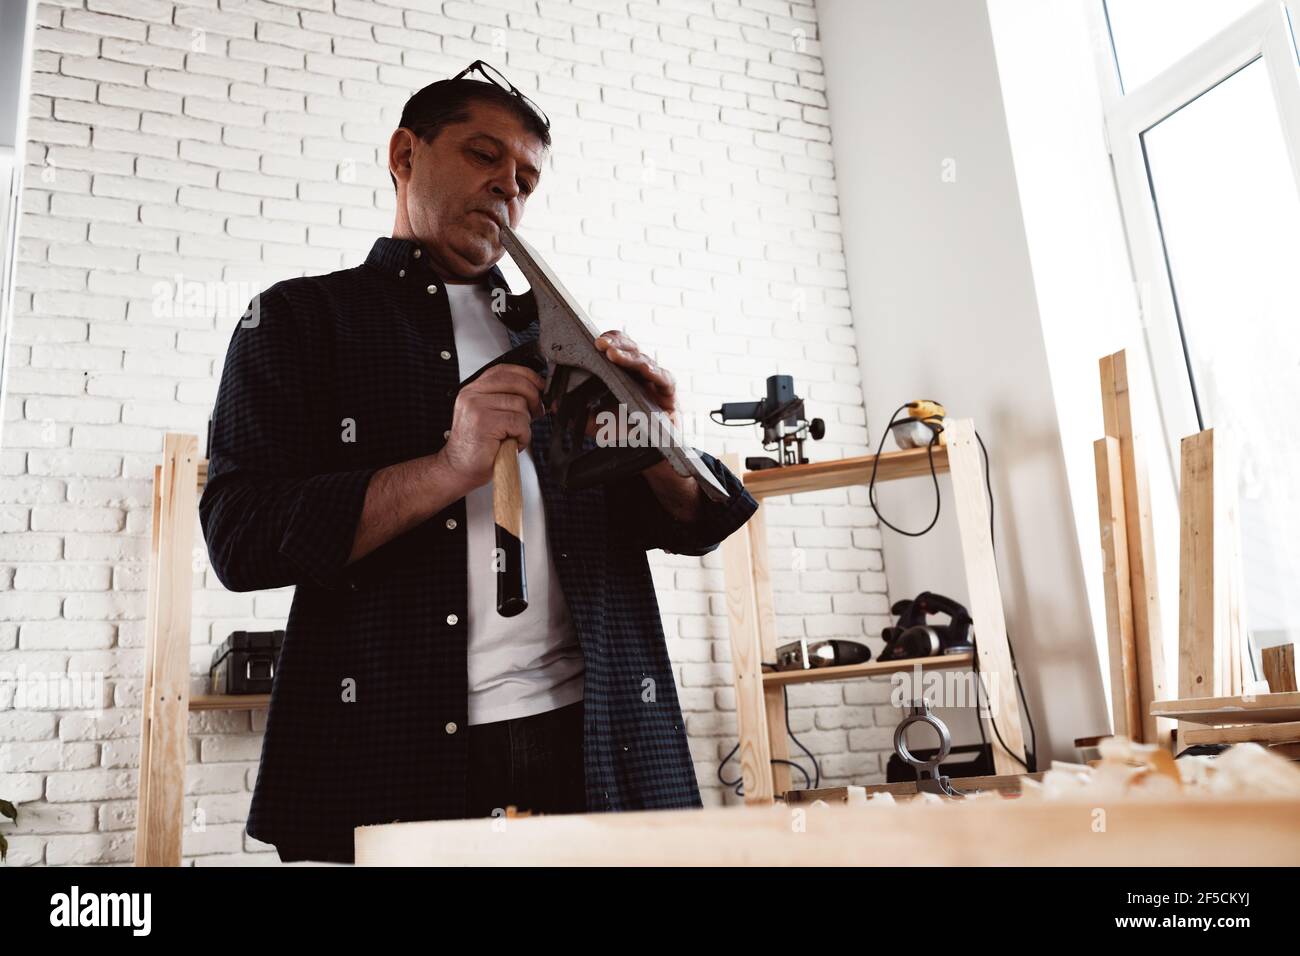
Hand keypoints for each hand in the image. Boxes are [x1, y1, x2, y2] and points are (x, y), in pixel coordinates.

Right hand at [438, 364, 544, 492]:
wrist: (458, 468)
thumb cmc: (477, 447)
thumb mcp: (490, 416)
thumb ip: (507, 400)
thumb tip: (537, 394)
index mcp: (473, 390)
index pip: (504, 371)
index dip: (527, 375)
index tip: (539, 385)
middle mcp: (472, 395)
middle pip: (516, 383)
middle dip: (533, 398)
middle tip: (534, 413)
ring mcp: (477, 407)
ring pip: (520, 405)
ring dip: (525, 424)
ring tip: (513, 435)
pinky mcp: (484, 422)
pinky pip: (519, 422)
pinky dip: (522, 435)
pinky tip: (512, 442)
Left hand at [593, 331, 699, 512]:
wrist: (650, 457)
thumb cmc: (627, 435)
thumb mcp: (597, 424)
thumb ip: (578, 413)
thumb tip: (552, 404)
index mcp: (623, 374)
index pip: (615, 349)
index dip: (606, 342)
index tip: (590, 342)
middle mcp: (640, 374)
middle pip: (630, 349)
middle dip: (615, 343)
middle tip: (599, 344)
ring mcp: (655, 382)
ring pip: (644, 360)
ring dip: (628, 356)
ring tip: (613, 353)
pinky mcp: (669, 395)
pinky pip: (665, 379)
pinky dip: (654, 373)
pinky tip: (644, 370)